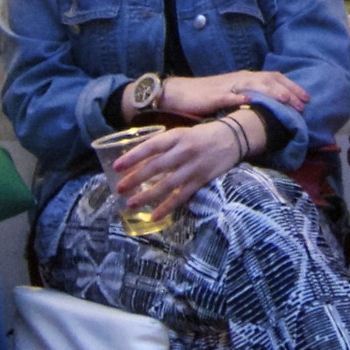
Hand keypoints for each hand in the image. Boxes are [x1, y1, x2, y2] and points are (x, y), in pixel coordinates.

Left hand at [112, 120, 246, 222]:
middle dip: (135, 179)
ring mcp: (193, 167)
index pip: (151, 147)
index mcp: (176, 136)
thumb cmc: (202, 135)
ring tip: (131, 204)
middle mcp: (184, 151)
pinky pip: (181, 196)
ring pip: (167, 184)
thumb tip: (138, 160)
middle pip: (156, 167)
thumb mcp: (181, 133)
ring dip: (147, 195)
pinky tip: (154, 216)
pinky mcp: (201, 180)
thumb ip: (163, 145)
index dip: (133, 157)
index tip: (117, 167)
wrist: (233, 137)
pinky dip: (167, 207)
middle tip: (119, 189)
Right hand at [158, 71, 309, 119]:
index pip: (274, 78)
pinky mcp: (214, 96)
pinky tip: (251, 101)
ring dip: (272, 92)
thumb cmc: (206, 96)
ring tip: (286, 101)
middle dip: (289, 90)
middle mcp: (240, 78)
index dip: (291, 86)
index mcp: (246, 78)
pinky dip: (241, 97)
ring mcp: (228, 86)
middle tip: (304, 103)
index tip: (306, 98)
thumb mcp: (233, 95)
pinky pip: (230, 96)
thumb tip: (270, 109)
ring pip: (255, 85)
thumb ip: (249, 98)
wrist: (178, 92)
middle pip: (270, 80)